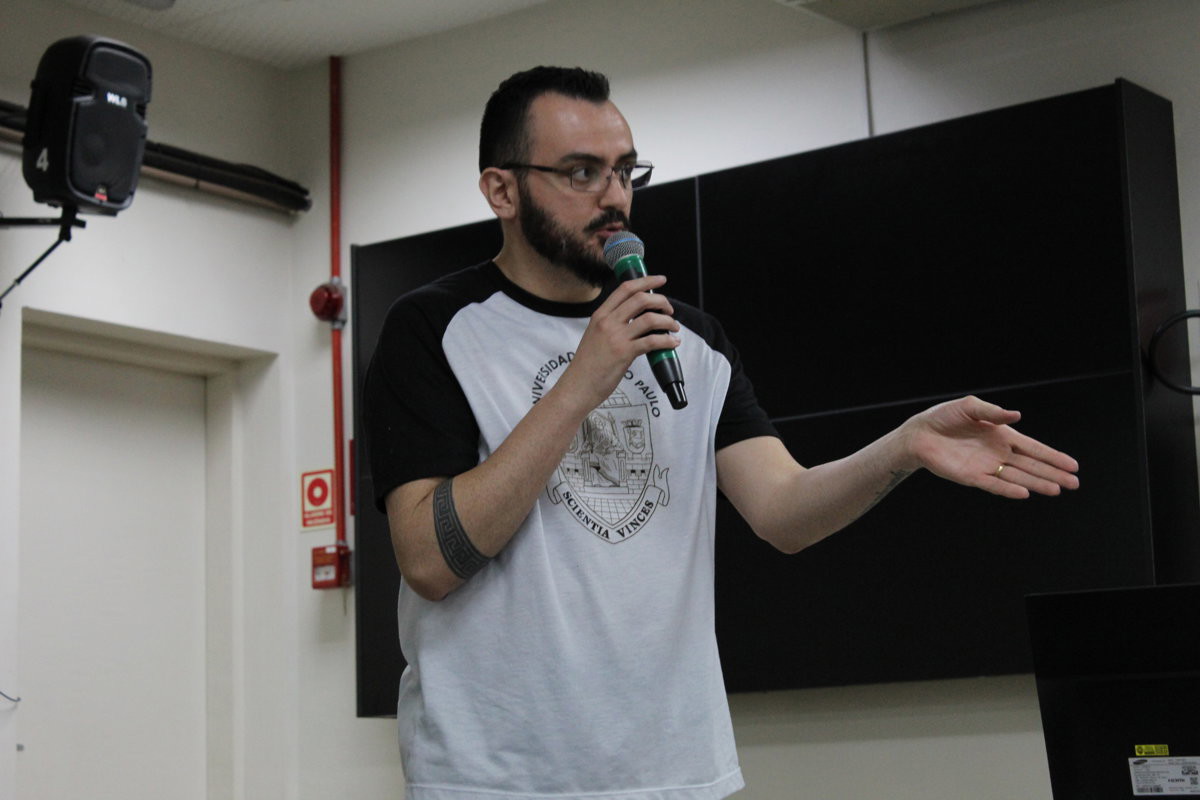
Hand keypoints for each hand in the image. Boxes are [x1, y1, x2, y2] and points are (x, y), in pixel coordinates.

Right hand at [554, 274, 679, 410]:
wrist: (577, 386)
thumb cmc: (587, 366)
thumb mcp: (594, 336)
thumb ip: (611, 325)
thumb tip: (636, 320)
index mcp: (600, 315)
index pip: (625, 289)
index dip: (646, 281)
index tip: (660, 280)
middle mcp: (607, 322)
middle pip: (641, 299)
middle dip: (661, 301)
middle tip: (669, 310)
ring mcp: (616, 337)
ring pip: (650, 318)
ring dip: (668, 321)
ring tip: (673, 327)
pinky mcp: (624, 353)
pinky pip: (652, 341)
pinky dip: (667, 340)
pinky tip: (672, 343)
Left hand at [903, 396, 1079, 498]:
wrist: (919, 433)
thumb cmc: (944, 417)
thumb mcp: (969, 406)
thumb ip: (993, 411)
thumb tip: (1016, 415)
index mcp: (1002, 435)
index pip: (1033, 448)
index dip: (1053, 456)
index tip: (1073, 465)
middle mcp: (998, 453)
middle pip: (1031, 466)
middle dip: (1053, 474)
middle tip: (1074, 484)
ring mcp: (986, 466)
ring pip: (1017, 477)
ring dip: (1037, 483)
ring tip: (1057, 490)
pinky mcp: (971, 477)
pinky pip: (993, 484)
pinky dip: (1008, 488)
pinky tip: (1025, 493)